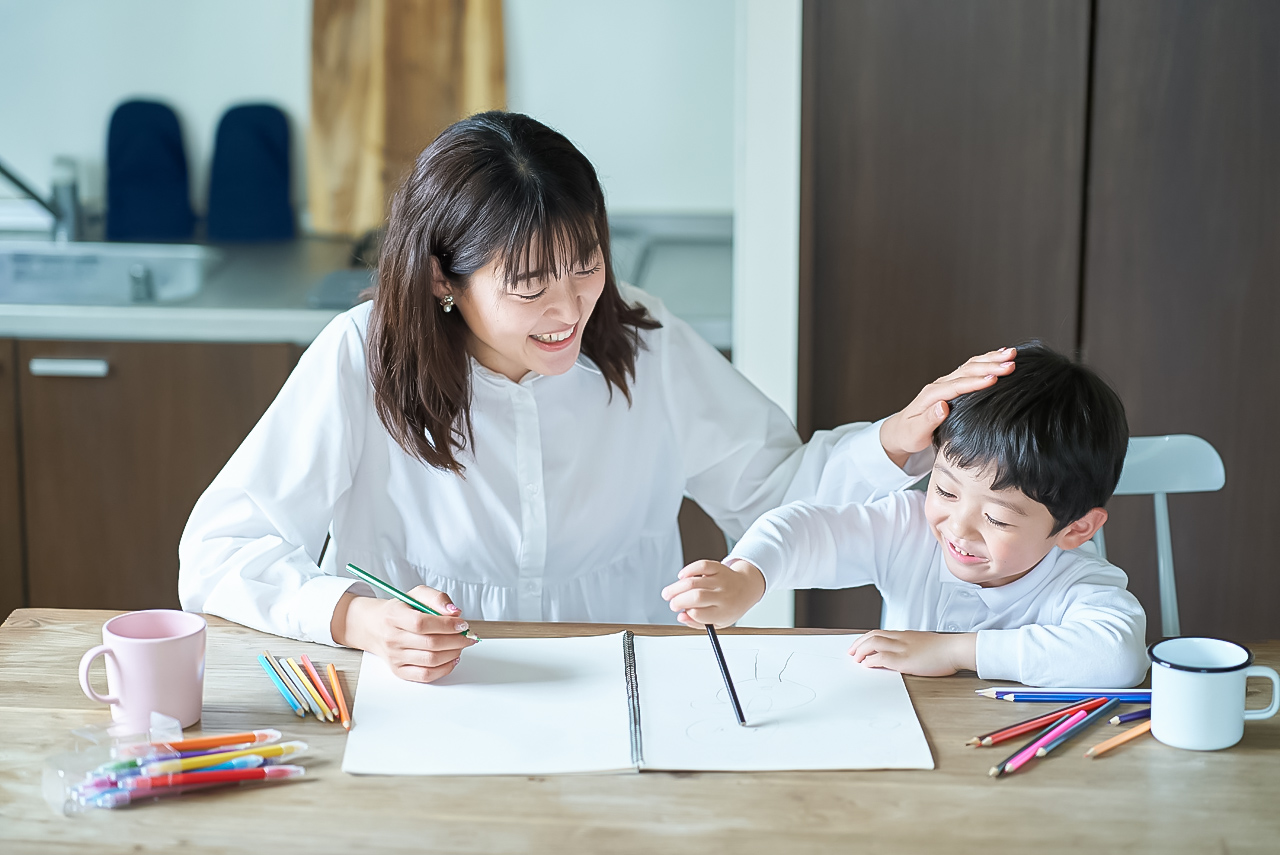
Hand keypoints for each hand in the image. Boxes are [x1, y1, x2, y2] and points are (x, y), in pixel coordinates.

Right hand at [331, 586, 475, 682]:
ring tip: (461, 644)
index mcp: (394, 616)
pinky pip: (426, 675)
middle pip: (430, 644)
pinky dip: (444, 669)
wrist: (375, 627)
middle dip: (456, 640)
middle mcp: (392, 638)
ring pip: (431, 660)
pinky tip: (452, 658)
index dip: (447, 625)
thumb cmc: (399, 610)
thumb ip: (436, 598)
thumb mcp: (416, 595)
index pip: (422, 623)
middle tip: (467, 635)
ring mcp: (395, 657)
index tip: (463, 624)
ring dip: (454, 653)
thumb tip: (454, 612)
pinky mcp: (399, 671)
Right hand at [661, 560, 765, 628]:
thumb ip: (698, 623)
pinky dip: (688, 570)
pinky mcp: (718, 567)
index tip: (681, 612)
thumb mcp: (718, 622)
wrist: (746, 589)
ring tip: (669, 593)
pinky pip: (701, 565)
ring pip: (694, 582)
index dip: (687, 612)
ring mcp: (721, 580)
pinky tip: (681, 576)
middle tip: (672, 604)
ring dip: (676, 587)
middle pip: (696, 597)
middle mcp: (724, 595)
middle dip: (678, 601)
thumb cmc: (729, 607)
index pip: (700, 614)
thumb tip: (681, 617)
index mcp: (724, 612)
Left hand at [847, 630, 976, 676]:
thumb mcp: (923, 643)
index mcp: (905, 635)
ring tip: (856, 659)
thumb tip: (905, 653)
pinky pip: (882, 657)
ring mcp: (902, 648)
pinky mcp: (905, 660)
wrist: (955, 649)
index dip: (866, 638)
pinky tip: (867, 665)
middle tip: (851, 652)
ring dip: (861, 651)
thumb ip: (911, 646)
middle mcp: (901, 639)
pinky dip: (871, 660)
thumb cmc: (944, 649)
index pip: (879, 632)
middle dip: (858, 644)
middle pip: (872, 636)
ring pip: (873, 643)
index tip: (858, 645)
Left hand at [879, 347, 1016, 467]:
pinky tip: (1001, 356)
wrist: (901, 430)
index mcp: (931, 395)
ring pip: (971, 366)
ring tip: (1012, 354)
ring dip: (991, 359)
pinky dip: (987, 361)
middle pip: (967, 371)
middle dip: (990, 366)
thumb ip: (928, 420)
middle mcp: (939, 385)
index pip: (956, 386)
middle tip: (1011, 363)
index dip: (975, 383)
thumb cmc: (909, 434)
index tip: (994, 380)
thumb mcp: (915, 433)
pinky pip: (971, 369)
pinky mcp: (952, 384)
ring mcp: (946, 383)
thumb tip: (942, 407)